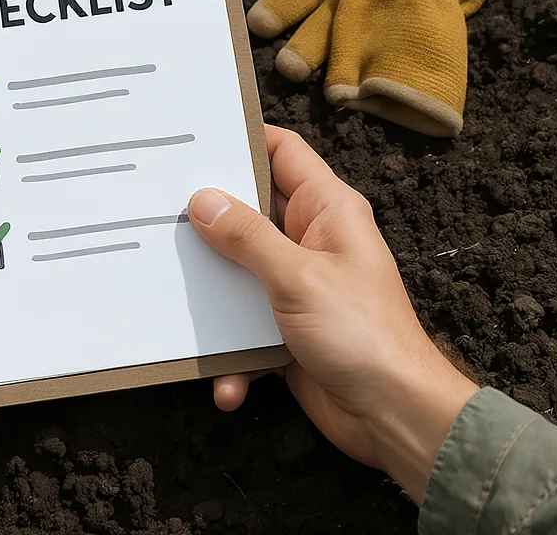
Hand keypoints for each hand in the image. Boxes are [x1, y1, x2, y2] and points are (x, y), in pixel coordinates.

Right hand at [188, 126, 477, 501]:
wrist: (397, 419)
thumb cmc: (362, 335)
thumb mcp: (298, 276)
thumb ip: (247, 237)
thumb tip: (203, 200)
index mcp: (328, 209)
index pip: (283, 152)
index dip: (243, 138)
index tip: (194, 136)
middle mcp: (312, 239)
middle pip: (250, 210)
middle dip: (208, 216)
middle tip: (159, 208)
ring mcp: (298, 283)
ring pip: (239, 269)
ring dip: (214, 293)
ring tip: (174, 293)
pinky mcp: (286, 327)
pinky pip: (245, 324)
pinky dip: (232, 352)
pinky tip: (228, 382)